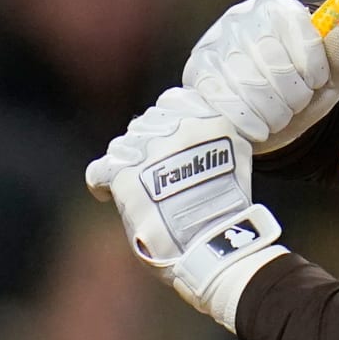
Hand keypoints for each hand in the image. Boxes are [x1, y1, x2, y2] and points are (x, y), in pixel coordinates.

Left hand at [85, 87, 286, 329]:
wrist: (211, 239)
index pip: (174, 100)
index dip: (169, 120)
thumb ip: (218, 142)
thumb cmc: (228, 209)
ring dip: (130, 163)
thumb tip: (202, 143)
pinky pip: (100, 170)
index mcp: (206, 120)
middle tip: (159, 171)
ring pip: (123, 146)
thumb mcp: (238, 161)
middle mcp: (174, 126)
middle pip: (146, 124)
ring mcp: (146, 149)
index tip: (172, 139)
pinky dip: (102, 182)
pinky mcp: (123, 175)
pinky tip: (107, 194)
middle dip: (149, 144)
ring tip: (140, 187)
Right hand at [184, 0, 338, 153]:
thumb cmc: (301, 88)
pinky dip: (249, 122)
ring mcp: (213, 45)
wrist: (266, 118)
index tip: (316, 81)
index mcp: (276, 8)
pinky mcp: (197, 74)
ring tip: (279, 114)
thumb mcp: (330, 73)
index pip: (299, 30)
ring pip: (249, 85)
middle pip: (274, 60)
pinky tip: (257, 124)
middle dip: (294, 94)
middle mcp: (240, 18)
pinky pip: (225, 101)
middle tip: (297, 103)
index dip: (313, 66)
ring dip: (274, 112)